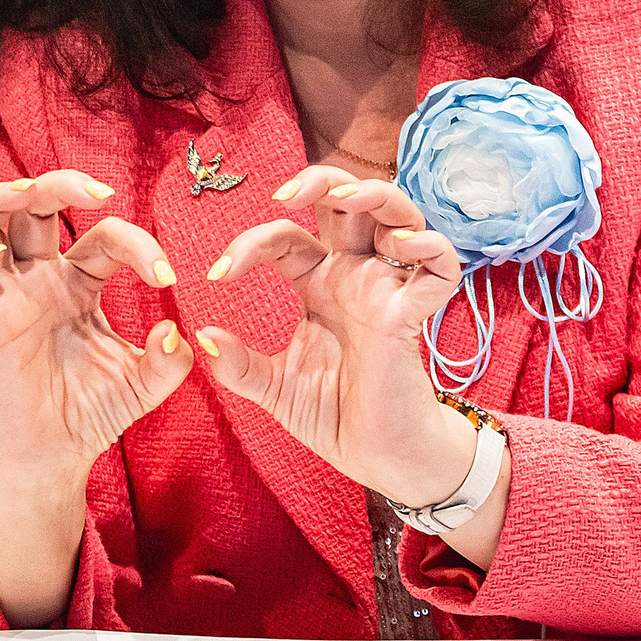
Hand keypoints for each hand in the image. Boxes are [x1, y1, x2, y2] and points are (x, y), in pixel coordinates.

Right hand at [0, 173, 191, 480]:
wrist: (52, 457)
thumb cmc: (89, 413)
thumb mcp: (142, 384)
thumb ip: (167, 361)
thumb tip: (178, 331)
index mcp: (78, 283)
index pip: (104, 239)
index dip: (138, 247)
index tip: (168, 279)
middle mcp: (37, 280)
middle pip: (34, 208)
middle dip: (59, 184)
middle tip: (96, 190)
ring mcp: (3, 297)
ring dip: (2, 200)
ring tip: (28, 192)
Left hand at [196, 169, 480, 510]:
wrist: (378, 459)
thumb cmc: (334, 415)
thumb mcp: (276, 389)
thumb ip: (239, 365)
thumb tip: (200, 337)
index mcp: (320, 285)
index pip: (286, 238)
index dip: (249, 244)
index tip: (215, 275)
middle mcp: (355, 278)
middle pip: (349, 203)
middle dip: (322, 181)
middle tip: (286, 192)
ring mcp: (388, 292)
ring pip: (398, 216)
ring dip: (375, 196)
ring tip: (345, 200)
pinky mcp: (415, 317)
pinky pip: (440, 268)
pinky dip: (429, 248)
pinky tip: (401, 247)